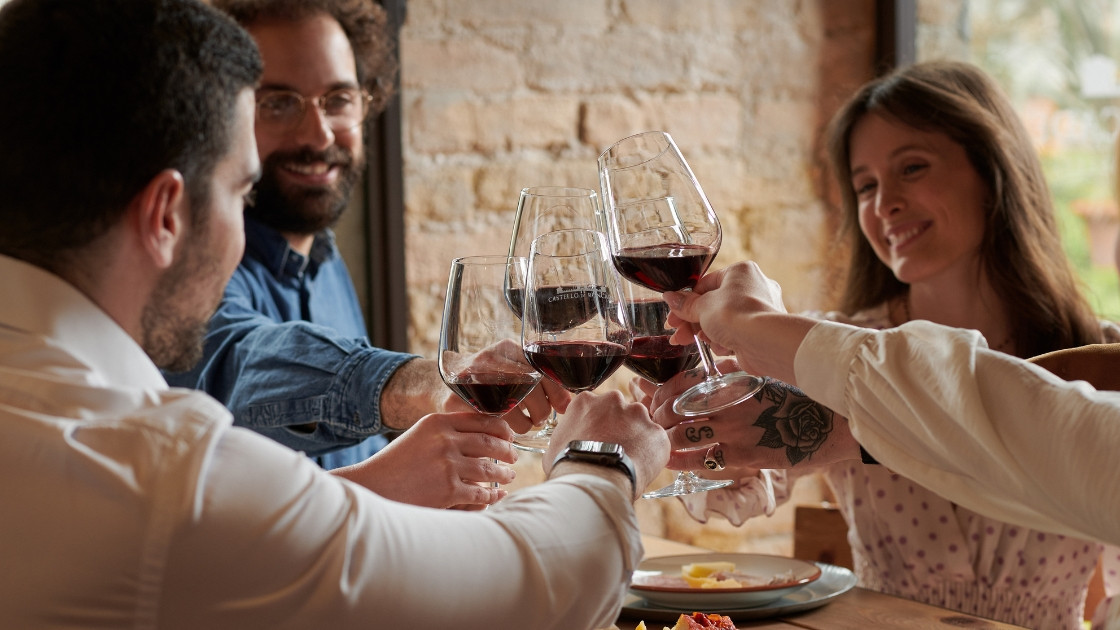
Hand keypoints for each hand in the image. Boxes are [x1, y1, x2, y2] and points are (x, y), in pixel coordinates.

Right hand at [331, 411, 517, 508]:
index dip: (502, 428)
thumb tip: (481, 433)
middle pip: (490, 441)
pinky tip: (495, 495)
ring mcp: (448, 465)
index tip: (509, 435)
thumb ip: (446, 431)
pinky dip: (491, 495)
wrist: (373, 487)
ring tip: (509, 475)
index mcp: (438, 422)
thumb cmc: (396, 462)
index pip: (482, 420)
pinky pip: (480, 492)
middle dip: (507, 450)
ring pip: (489, 468)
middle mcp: (445, 440)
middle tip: (514, 456)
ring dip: (504, 473)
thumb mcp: (420, 435)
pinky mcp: (448, 490)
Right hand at [440, 338, 570, 433]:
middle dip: (541, 411)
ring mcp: (473, 379)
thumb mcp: (512, 368)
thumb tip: (569, 403)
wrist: (442, 382)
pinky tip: (504, 428)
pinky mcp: (460, 400)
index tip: (562, 406)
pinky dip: (505, 431)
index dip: (557, 392)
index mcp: (508, 348)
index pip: (542, 369)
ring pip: (514, 411)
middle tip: (539, 418)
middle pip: (531, 390)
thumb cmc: (488, 379)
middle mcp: (491, 359)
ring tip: (522, 424)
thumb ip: (540, 380)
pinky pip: (494, 423)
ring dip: (524, 424)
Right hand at [543, 391, 669, 497]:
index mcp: (586, 401)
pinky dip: (652, 454)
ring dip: (637, 439)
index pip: (595, 408)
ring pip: (641, 425)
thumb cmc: (569, 466)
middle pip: (620, 412)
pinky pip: (657, 443)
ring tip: (628, 462)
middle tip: (615, 450)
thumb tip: (571, 442)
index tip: (597, 439)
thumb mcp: (557, 444)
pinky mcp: (657, 433)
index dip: (597, 426)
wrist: (593, 480)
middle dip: (619, 428)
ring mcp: (637, 414)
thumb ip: (569, 433)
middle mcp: (613, 400)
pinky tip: (641, 469)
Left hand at [651, 375, 859, 473]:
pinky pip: (702, 459)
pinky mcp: (744, 455)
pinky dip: (681, 460)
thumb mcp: (761, 377)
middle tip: (649, 423)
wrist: (827, 426)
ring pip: (683, 435)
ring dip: (664, 439)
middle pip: (675, 409)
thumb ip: (731, 374)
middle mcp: (729, 402)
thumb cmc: (793, 400)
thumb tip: (701, 373)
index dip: (660, 393)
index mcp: (732, 379)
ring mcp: (735, 430)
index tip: (651, 398)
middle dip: (656, 417)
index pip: (682, 383)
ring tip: (657, 441)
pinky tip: (669, 460)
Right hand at [663, 262, 812, 383]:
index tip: (674, 316)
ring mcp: (760, 310)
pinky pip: (736, 335)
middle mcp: (755, 287)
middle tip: (678, 334)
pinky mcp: (762, 332)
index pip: (706, 284)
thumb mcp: (702, 307)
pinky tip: (722, 348)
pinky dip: (726, 342)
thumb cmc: (735, 315)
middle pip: (714, 305)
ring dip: (708, 334)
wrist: (764, 342)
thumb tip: (670, 297)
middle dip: (693, 322)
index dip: (687, 302)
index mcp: (741, 272)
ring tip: (696, 342)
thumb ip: (685, 304)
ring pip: (723, 322)